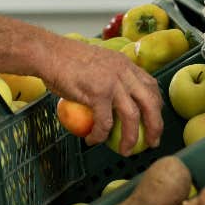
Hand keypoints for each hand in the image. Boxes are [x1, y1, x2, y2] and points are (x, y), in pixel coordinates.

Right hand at [44, 38, 163, 155]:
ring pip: (132, 116)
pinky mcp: (98, 93)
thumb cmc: (64, 59)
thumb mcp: (97, 63)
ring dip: (131, 138)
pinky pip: (104, 122)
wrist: (48, 53)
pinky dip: (100, 135)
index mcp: (125, 64)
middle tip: (152, 142)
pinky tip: (93, 141)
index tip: (154, 119)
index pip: (151, 85)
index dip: (156, 105)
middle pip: (150, 102)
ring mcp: (112, 82)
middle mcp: (123, 72)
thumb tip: (112, 99)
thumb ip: (109, 77)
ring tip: (126, 151)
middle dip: (156, 126)